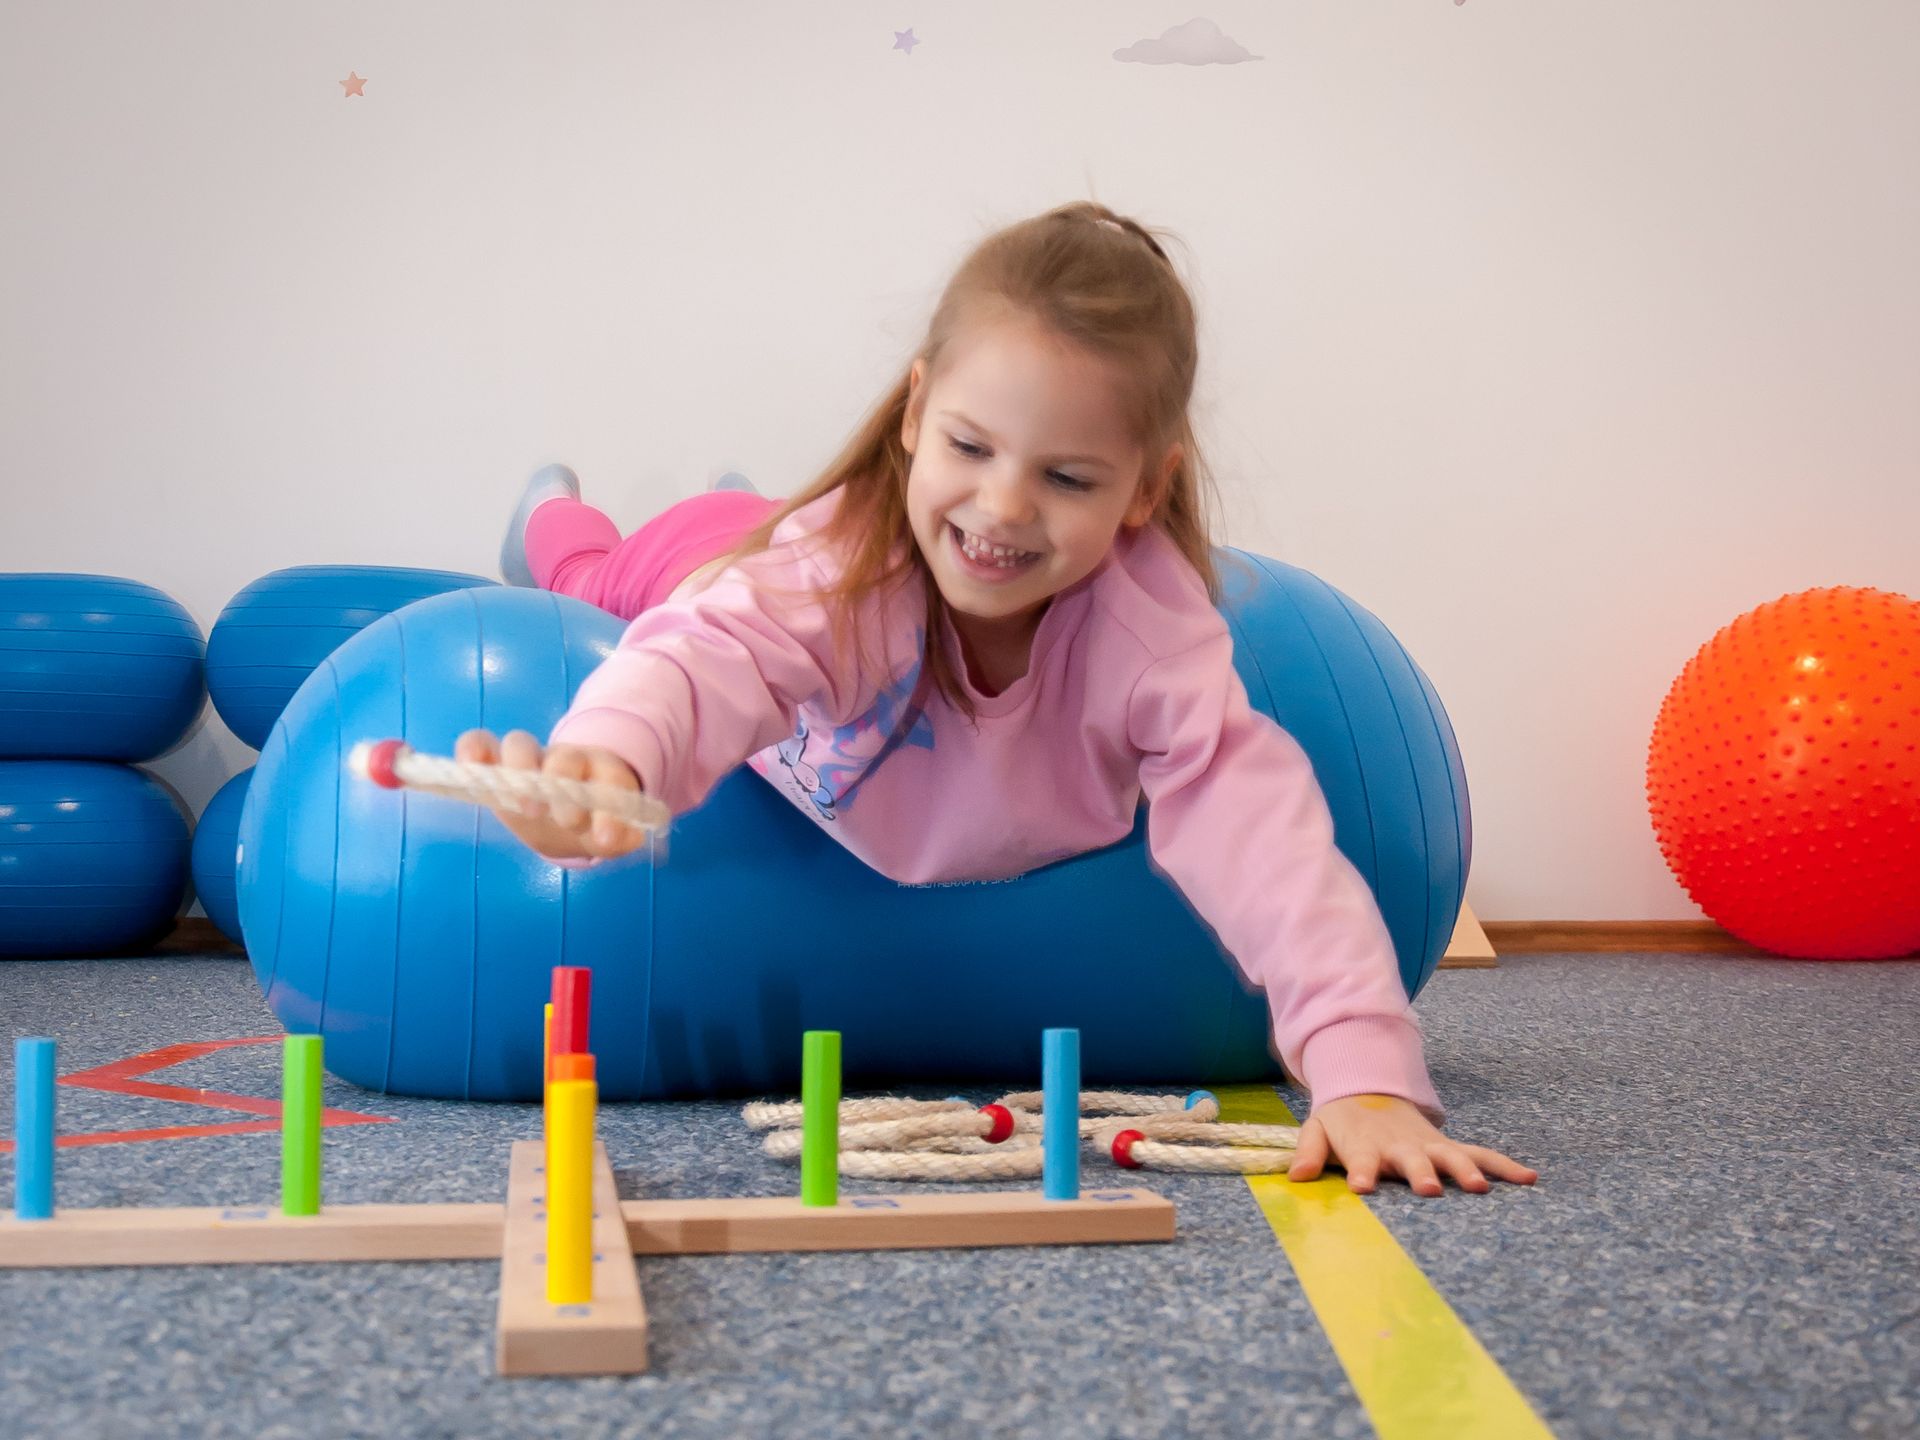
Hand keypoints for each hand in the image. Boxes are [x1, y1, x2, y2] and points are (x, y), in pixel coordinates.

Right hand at [453, 728, 654, 861]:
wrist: (568, 816)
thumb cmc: (591, 821)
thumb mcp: (608, 834)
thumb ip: (615, 837)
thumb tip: (620, 838)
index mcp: (601, 772)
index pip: (610, 777)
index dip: (610, 808)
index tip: (606, 839)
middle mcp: (565, 758)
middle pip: (564, 758)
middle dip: (563, 787)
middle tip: (566, 821)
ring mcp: (530, 758)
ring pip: (521, 745)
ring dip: (521, 769)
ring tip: (525, 807)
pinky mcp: (496, 764)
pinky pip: (481, 743)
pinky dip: (472, 750)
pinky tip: (469, 768)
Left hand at [1287, 1093, 1538, 1197]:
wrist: (1367, 1089)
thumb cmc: (1342, 1122)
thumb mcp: (1317, 1130)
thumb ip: (1309, 1152)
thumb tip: (1296, 1178)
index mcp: (1365, 1146)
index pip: (1361, 1161)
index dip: (1362, 1173)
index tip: (1362, 1187)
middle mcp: (1401, 1146)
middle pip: (1412, 1160)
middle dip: (1421, 1173)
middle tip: (1429, 1189)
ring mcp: (1428, 1146)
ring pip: (1452, 1157)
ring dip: (1465, 1171)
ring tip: (1481, 1188)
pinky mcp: (1448, 1147)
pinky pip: (1481, 1155)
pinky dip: (1504, 1166)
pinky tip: (1530, 1179)